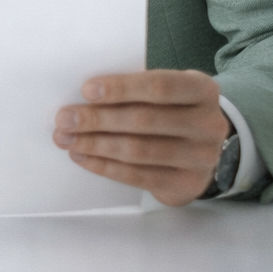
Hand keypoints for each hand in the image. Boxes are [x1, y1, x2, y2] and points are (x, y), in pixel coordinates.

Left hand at [52, 69, 232, 206]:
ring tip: (66, 139)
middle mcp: (208, 124)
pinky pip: (138, 176)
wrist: (202, 148)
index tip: (86, 90)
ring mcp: (202, 158)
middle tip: (64, 119)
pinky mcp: (187, 184)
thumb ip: (134, 90)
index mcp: (202, 91)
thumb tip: (82, 98)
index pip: (160, 86)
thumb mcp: (165, 92)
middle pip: (144, 120)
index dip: (121, 88)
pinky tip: (82, 157)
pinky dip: (104, 166)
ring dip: (95, 144)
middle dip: (97, 119)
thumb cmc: (171, 110)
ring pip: (139, 150)